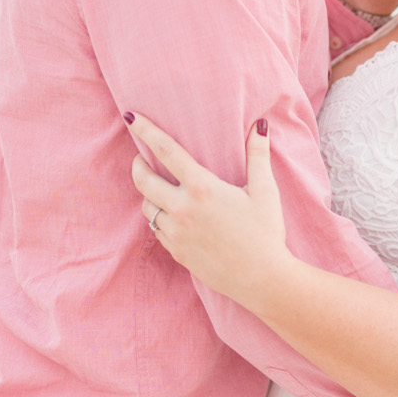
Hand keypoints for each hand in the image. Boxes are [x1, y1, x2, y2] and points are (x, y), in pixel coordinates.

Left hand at [128, 114, 292, 310]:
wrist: (262, 279)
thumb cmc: (266, 233)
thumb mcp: (265, 191)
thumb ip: (258, 156)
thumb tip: (260, 125)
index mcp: (202, 188)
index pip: (165, 151)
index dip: (146, 131)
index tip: (131, 117)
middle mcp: (182, 208)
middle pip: (143, 180)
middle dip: (138, 165)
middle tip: (141, 159)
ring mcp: (176, 232)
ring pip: (147, 206)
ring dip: (149, 194)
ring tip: (160, 189)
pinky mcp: (176, 251)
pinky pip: (157, 229)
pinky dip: (159, 218)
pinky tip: (172, 215)